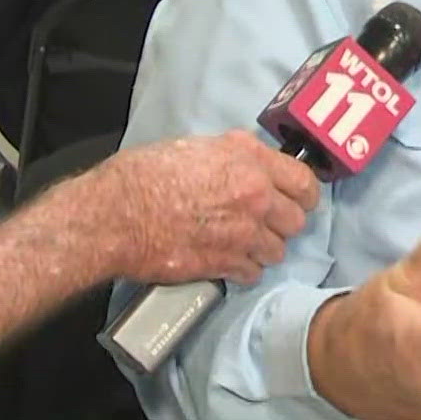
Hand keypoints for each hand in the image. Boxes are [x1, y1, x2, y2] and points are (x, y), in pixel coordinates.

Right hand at [87, 130, 319, 283]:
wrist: (116, 215)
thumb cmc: (147, 174)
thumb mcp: (199, 147)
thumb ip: (236, 156)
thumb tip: (253, 164)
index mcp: (250, 161)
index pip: (305, 182)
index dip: (303, 193)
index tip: (296, 199)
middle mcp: (255, 196)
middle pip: (297, 221)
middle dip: (282, 223)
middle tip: (264, 223)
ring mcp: (243, 234)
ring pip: (278, 250)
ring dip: (263, 249)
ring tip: (241, 243)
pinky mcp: (225, 264)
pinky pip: (253, 272)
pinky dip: (244, 269)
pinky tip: (226, 259)